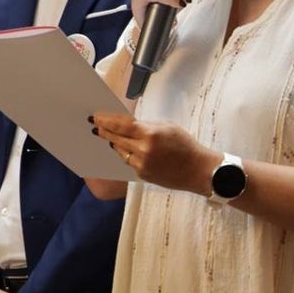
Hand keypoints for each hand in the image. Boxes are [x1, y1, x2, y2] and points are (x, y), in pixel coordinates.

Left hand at [90, 113, 218, 193]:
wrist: (198, 170)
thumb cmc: (185, 145)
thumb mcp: (166, 127)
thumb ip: (145, 125)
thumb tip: (127, 124)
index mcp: (149, 134)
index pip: (120, 125)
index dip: (105, 121)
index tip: (95, 117)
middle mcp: (142, 150)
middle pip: (116, 139)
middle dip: (104, 132)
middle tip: (94, 126)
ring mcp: (141, 164)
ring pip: (120, 151)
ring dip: (113, 143)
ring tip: (106, 136)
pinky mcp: (143, 175)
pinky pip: (129, 162)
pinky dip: (125, 154)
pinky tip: (122, 148)